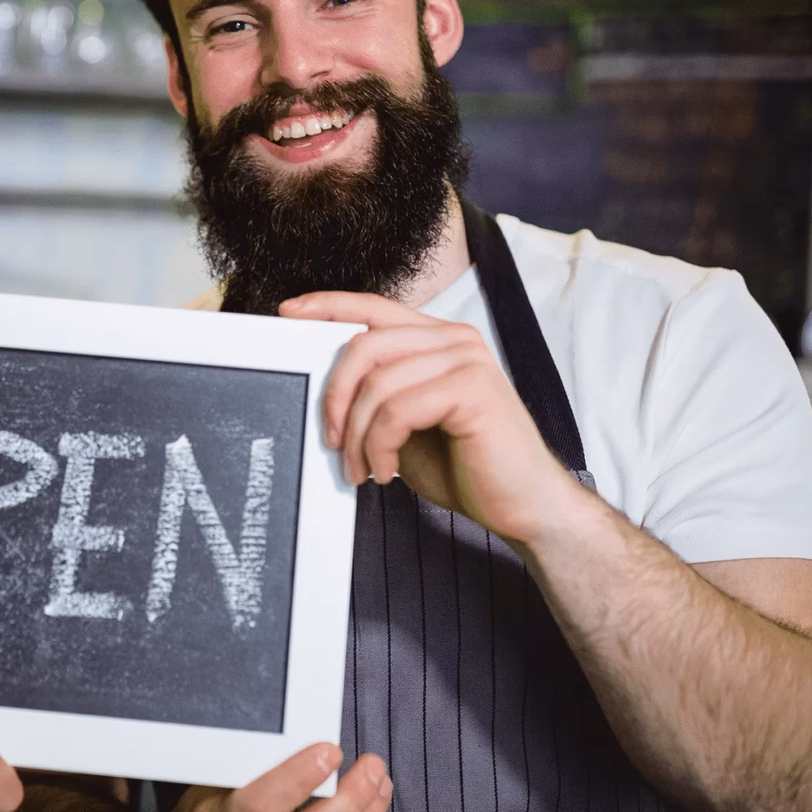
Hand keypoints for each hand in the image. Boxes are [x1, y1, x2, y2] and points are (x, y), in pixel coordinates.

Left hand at [282, 291, 584, 547]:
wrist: (524, 506)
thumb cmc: (466, 467)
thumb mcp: (406, 425)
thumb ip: (376, 397)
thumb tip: (324, 389)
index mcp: (439, 341)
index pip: (375, 308)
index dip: (328, 306)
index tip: (288, 313)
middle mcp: (455, 340)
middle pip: (364, 345)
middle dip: (334, 397)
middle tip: (331, 441)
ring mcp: (467, 360)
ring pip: (377, 383)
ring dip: (356, 435)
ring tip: (361, 468)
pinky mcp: (473, 389)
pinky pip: (397, 409)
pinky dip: (379, 446)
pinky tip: (386, 471)